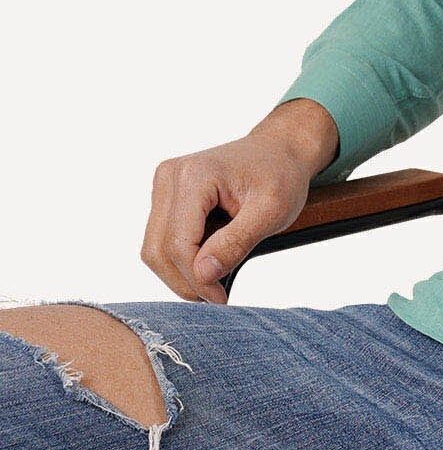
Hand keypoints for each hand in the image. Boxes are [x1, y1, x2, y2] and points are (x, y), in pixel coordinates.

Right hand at [141, 128, 315, 303]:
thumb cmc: (280, 174)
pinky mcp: (166, 196)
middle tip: (216, 296)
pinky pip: (162, 239)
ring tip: (215, 277)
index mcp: (194, 176)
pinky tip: (208, 259)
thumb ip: (235, 243)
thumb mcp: (271, 211)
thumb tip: (202, 274)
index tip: (220, 299)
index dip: (195, 279)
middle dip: (184, 281)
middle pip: (157, 249)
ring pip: (154, 248)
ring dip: (181, 272)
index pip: (178, 244)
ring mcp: (164, 185)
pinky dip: (182, 258)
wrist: (278, 150)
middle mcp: (170, 176)